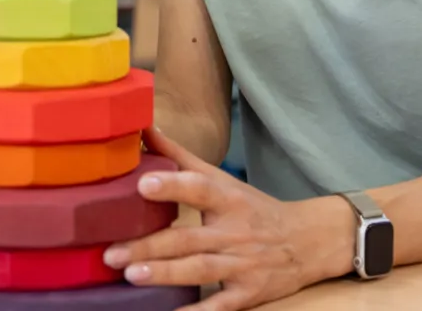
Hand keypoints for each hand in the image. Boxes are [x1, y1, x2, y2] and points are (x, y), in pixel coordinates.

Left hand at [103, 128, 347, 309]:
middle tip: (112, 253)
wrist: (309, 242)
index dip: (172, 185)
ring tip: (131, 276)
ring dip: (165, 274)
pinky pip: (219, 306)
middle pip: (189, 239)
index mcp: (228, 199)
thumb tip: (143, 127)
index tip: (142, 184)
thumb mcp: (223, 179)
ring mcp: (242, 265)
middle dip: (149, 246)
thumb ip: (179, 157)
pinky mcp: (247, 294)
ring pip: (200, 270)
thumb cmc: (253, 208)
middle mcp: (235, 232)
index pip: (199, 188)